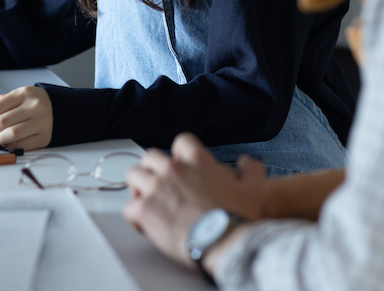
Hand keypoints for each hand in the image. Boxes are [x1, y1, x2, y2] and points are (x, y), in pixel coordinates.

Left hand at [0, 86, 52, 150]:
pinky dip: (9, 147)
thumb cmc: (36, 104)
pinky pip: (23, 145)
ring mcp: (41, 122)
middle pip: (2, 122)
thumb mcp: (20, 97)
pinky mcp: (45, 137)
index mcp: (24, 94)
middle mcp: (34, 107)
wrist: (63, 109)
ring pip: (11, 134)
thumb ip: (1, 105)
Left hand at [122, 133, 264, 269]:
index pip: (181, 141)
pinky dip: (134, 216)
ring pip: (133, 175)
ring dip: (138, 188)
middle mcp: (173, 169)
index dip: (180, 154)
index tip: (182, 167)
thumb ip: (251, 170)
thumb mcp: (254, 189)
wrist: (223, 242)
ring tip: (148, 202)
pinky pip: (128, 207)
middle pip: (150, 156)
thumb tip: (246, 161)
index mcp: (197, 160)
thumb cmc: (237, 217)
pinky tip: (144, 225)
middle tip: (160, 186)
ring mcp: (156, 187)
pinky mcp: (144, 209)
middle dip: (153, 169)